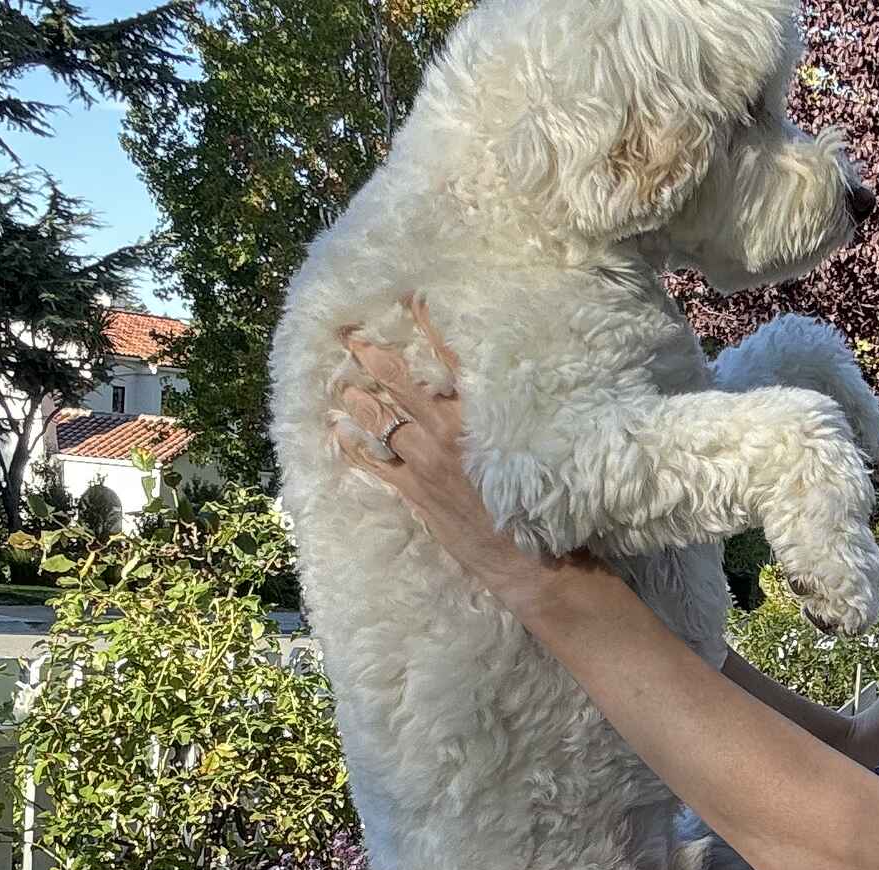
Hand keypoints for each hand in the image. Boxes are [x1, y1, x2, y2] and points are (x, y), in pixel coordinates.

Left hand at [332, 296, 606, 611]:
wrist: (528, 559)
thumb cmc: (538, 503)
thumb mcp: (530, 448)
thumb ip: (506, 418)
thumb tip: (491, 390)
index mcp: (481, 416)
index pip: (451, 359)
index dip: (428, 328)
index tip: (410, 301)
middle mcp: (449, 433)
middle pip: (403, 386)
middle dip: (374, 360)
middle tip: (352, 338)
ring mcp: (428, 462)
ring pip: (383, 422)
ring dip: (360, 402)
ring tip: (342, 385)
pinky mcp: (416, 493)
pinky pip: (376, 466)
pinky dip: (356, 449)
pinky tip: (340, 435)